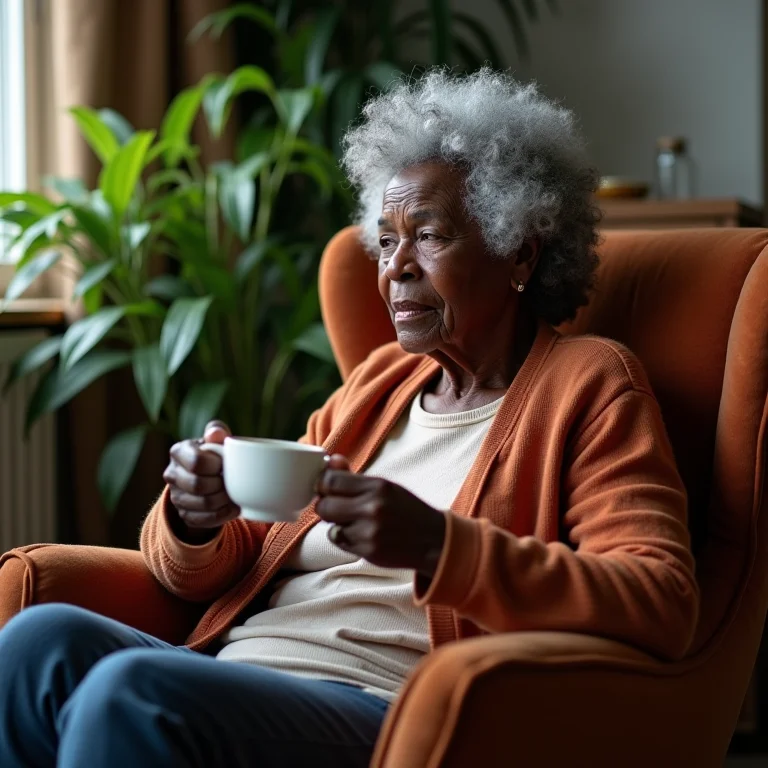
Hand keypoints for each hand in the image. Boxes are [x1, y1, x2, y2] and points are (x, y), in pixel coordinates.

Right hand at [163, 420, 239, 542]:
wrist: (206, 477)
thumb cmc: (213, 454)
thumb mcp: (215, 441)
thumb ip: (217, 432)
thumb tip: (216, 433)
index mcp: (178, 452)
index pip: (197, 462)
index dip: (216, 465)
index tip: (225, 464)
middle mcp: (172, 475)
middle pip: (199, 485)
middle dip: (221, 484)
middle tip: (232, 481)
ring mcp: (176, 497)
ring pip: (204, 504)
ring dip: (224, 500)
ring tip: (234, 494)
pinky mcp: (184, 514)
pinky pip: (205, 520)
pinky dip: (223, 514)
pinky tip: (234, 507)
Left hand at [315, 456, 446, 576]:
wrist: (432, 540)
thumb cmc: (406, 510)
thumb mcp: (384, 487)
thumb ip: (354, 477)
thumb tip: (331, 461)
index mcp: (377, 486)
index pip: (331, 481)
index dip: (323, 484)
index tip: (327, 488)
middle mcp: (372, 508)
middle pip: (324, 505)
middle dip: (326, 506)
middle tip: (337, 507)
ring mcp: (369, 531)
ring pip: (330, 525)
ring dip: (336, 524)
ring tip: (353, 522)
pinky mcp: (368, 551)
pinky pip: (339, 541)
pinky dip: (343, 538)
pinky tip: (359, 535)